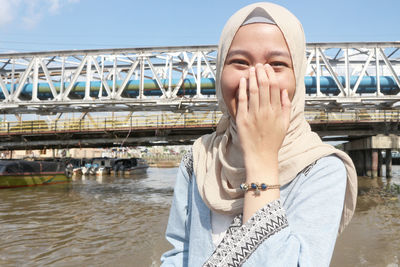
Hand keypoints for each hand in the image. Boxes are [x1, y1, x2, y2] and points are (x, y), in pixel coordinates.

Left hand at [235, 63, 290, 178]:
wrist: (261, 156)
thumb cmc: (273, 141)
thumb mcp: (285, 124)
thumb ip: (286, 107)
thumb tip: (285, 92)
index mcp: (277, 111)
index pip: (275, 87)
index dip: (271, 75)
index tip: (268, 68)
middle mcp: (266, 111)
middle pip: (264, 86)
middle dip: (261, 72)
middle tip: (259, 65)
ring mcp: (254, 115)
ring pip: (253, 90)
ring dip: (252, 77)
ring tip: (252, 69)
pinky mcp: (242, 119)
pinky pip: (242, 100)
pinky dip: (242, 89)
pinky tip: (243, 80)